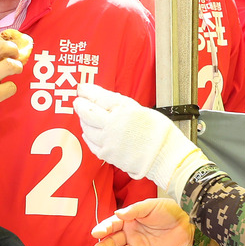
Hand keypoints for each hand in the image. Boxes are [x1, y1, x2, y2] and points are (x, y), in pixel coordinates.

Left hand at [74, 83, 206, 196]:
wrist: (166, 156)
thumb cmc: (160, 132)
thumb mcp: (142, 109)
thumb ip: (121, 105)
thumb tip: (104, 99)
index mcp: (123, 109)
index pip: (99, 97)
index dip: (88, 92)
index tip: (81, 89)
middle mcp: (112, 124)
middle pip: (87, 112)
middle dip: (80, 105)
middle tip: (78, 101)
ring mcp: (108, 141)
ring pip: (87, 128)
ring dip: (83, 121)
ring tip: (84, 116)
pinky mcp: (107, 155)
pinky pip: (91, 144)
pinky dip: (88, 136)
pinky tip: (88, 133)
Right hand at [91, 199, 193, 245]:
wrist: (186, 222)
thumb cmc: (169, 211)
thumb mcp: (150, 206)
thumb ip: (134, 211)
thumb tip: (118, 213)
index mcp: (129, 220)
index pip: (112, 225)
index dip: (104, 229)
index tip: (97, 233)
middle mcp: (131, 234)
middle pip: (114, 241)